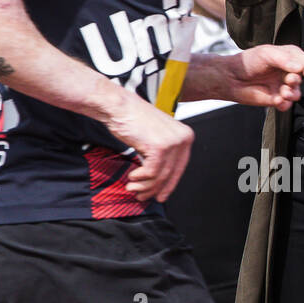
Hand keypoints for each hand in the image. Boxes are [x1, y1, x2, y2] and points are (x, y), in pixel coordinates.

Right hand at [104, 89, 193, 203]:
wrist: (118, 106)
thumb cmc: (132, 118)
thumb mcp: (155, 137)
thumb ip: (163, 154)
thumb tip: (161, 179)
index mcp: (185, 135)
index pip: (180, 167)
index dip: (169, 185)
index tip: (162, 195)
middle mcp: (182, 138)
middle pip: (171, 174)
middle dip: (155, 189)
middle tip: (144, 196)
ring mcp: (172, 143)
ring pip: (161, 176)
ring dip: (145, 187)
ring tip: (133, 189)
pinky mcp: (160, 147)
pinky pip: (152, 173)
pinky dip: (140, 179)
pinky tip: (132, 178)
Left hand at [225, 45, 303, 109]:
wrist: (231, 78)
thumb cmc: (248, 62)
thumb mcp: (266, 53)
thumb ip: (284, 59)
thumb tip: (299, 68)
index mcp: (287, 58)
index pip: (303, 62)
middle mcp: (286, 72)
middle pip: (301, 78)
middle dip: (296, 80)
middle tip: (290, 80)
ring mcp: (282, 86)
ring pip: (296, 93)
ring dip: (292, 94)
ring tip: (284, 92)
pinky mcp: (276, 100)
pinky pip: (286, 105)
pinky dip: (284, 104)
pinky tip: (276, 100)